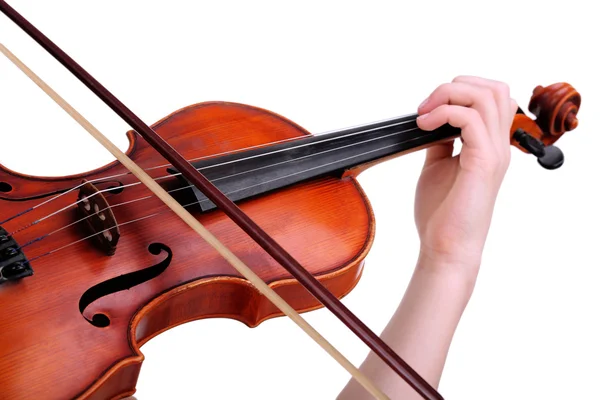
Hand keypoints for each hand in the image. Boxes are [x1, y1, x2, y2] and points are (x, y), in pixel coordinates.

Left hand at [415, 76, 517, 276]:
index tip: (428, 109)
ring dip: (448, 96)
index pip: (492, 97)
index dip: (460, 91)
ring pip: (486, 96)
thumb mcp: (438, 165)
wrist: (445, 247)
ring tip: (424, 115)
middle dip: (456, 86)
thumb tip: (432, 119)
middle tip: (427, 107)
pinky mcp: (483, 162)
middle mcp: (498, 145)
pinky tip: (424, 127)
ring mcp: (494, 153)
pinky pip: (470, 118)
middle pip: (494, 88)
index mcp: (490, 145)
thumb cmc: (442, 213)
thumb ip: (440, 141)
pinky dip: (443, 114)